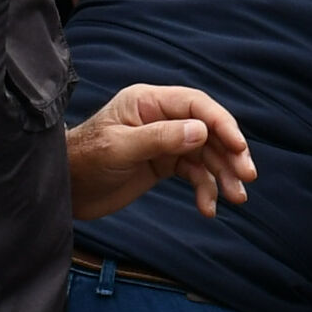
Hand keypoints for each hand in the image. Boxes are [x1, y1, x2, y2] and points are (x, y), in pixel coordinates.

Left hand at [67, 84, 254, 220]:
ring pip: (206, 154)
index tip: (239, 148)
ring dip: (223, 175)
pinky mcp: (163, 164)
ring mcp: (164, 141)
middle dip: (230, 153)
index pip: (196, 105)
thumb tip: (201, 132)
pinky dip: (205, 189)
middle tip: (247, 177)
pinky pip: (194, 173)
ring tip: (237, 198)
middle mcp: (161, 117)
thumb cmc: (83, 160)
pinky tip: (209, 208)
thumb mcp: (119, 148)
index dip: (222, 124)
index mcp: (148, 102)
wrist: (64, 188)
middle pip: (208, 130)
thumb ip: (159, 138)